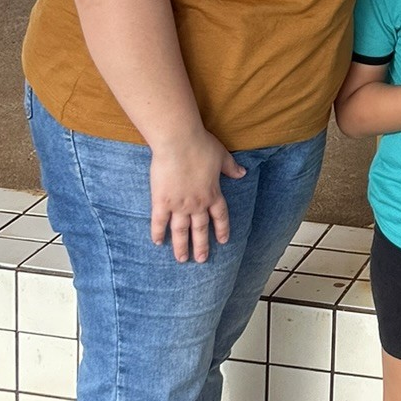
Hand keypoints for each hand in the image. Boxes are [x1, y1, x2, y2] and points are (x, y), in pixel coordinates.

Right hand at [149, 129, 246, 262]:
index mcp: (213, 193)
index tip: (222, 241)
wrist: (179, 141)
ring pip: (181, 231)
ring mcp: (179, 205)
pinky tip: (157, 242)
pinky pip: (159, 221)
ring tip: (182, 259)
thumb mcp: (222, 156)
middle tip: (201, 260)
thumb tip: (243, 173)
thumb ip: (231, 168)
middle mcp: (197, 204)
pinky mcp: (161, 200)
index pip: (220, 217)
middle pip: (200, 229)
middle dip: (201, 246)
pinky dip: (158, 233)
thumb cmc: (201, 145)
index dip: (221, 229)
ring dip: (181, 246)